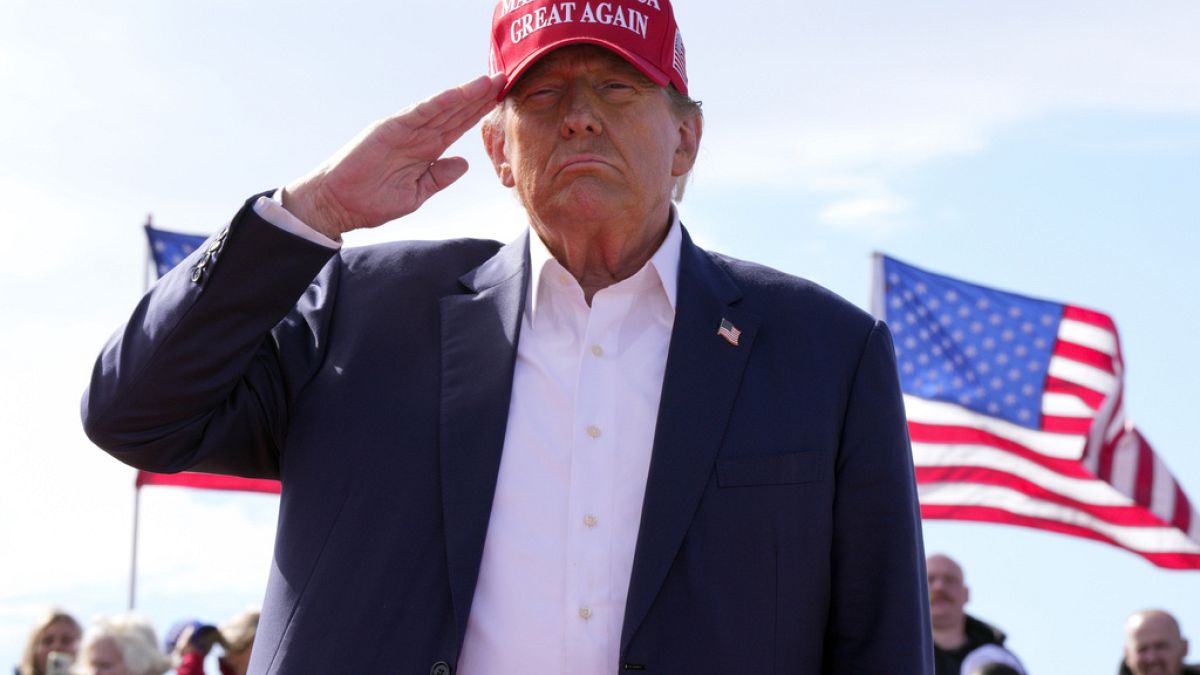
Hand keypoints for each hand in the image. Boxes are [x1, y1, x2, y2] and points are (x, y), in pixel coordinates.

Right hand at [283, 74, 504, 239]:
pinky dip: (439, 103)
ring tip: (488, 82)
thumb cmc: (372, 202)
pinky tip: (459, 94)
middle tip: (503, 80)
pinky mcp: (390, 128)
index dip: (478, 114)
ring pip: (442, 109)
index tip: (500, 102)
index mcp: (426, 152)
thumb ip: (439, 177)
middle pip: (455, 114)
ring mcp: (405, 130)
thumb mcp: (416, 194)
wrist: (339, 205)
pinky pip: (419, 113)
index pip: (457, 128)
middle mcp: (418, 137)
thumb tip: (464, 163)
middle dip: (478, 98)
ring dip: (465, 95)